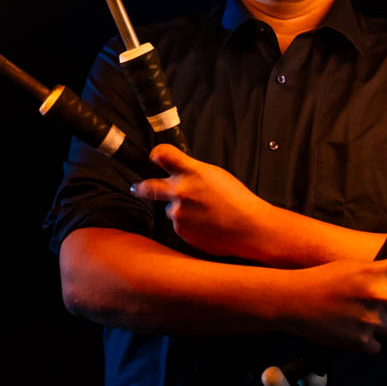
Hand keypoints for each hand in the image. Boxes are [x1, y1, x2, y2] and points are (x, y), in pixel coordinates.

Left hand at [128, 145, 278, 259]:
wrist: (248, 228)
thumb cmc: (237, 200)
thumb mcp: (215, 174)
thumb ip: (193, 172)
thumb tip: (179, 172)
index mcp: (192, 172)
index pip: (163, 154)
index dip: (156, 154)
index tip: (154, 157)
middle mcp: (181, 191)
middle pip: (149, 187)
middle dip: (141, 187)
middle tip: (137, 188)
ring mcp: (179, 213)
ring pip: (171, 210)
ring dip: (181, 211)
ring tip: (204, 214)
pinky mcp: (181, 231)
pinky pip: (180, 226)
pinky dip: (189, 225)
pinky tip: (206, 225)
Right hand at [276, 253, 386, 353]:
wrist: (293, 300)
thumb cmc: (322, 281)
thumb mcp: (352, 269)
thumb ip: (377, 275)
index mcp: (373, 272)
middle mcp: (376, 295)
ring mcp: (370, 320)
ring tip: (373, 320)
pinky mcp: (362, 341)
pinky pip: (379, 345)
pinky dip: (372, 341)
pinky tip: (354, 331)